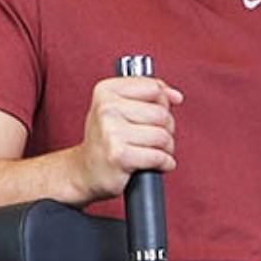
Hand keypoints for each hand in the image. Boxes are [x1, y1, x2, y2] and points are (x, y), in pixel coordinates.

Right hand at [76, 72, 181, 199]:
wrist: (85, 171)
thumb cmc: (107, 139)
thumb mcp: (120, 107)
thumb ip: (149, 94)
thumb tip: (175, 96)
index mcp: (106, 91)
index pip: (154, 88)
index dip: (163, 103)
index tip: (156, 115)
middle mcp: (106, 108)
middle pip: (161, 113)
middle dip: (167, 129)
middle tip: (154, 138)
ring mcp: (111, 132)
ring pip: (162, 136)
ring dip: (166, 148)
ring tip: (154, 151)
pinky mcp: (119, 155)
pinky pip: (158, 156)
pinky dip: (165, 163)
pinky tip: (157, 164)